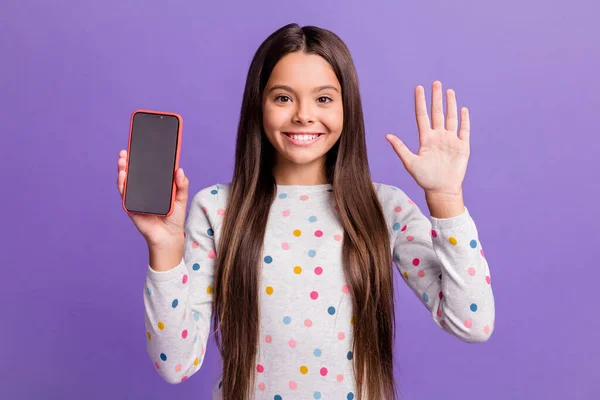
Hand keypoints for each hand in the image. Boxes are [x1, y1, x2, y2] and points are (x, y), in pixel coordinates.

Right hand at [117, 150, 188, 247]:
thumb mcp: (182, 198)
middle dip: (128, 161)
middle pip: (134, 173)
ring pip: (127, 181)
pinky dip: (123, 184)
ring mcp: (136, 197)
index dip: (143, 158)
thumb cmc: (175, 217)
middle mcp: (144, 190)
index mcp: (155, 186)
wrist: (169, 236)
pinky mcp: (131, 206)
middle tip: (126, 151)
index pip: (148, 169)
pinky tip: (123, 175)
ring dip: (123, 170)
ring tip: (122, 160)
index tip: (140, 146)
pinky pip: (125, 194)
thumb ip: (182, 185)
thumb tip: (180, 169)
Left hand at [386, 81, 469, 196]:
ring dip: (450, 104)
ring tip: (449, 91)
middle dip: (436, 98)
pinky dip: (464, 120)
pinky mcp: (462, 147)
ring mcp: (451, 140)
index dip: (420, 102)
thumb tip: (387, 135)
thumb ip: (400, 148)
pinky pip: (464, 130)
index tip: (419, 88)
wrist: (442, 190)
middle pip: (437, 113)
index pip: (422, 116)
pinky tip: (463, 109)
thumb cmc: (425, 179)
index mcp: (425, 139)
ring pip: (451, 118)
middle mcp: (438, 137)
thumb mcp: (410, 163)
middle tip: (436, 82)